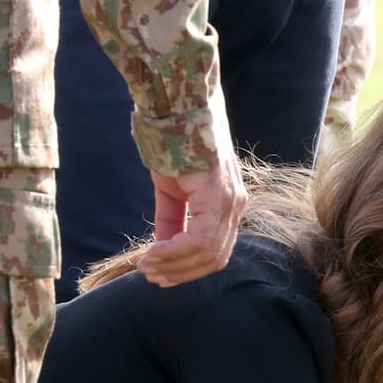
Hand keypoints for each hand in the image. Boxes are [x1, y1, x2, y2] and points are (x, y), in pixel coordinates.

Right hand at [139, 137, 246, 286]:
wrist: (174, 107)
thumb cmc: (172, 143)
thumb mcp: (172, 190)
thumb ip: (172, 220)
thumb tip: (164, 249)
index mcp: (230, 205)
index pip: (216, 252)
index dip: (188, 269)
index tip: (161, 275)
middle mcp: (236, 206)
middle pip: (214, 259)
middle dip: (180, 273)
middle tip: (150, 275)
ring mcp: (231, 201)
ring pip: (206, 252)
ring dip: (173, 264)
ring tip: (146, 266)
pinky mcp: (219, 196)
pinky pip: (199, 238)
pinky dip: (174, 251)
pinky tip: (154, 252)